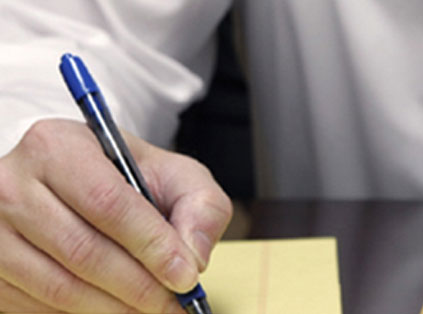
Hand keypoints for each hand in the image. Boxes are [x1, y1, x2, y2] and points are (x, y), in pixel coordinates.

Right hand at [0, 119, 231, 312]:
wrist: (81, 181)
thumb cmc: (131, 178)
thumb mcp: (176, 175)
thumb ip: (200, 207)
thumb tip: (194, 259)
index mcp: (58, 146)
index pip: (108, 203)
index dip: (151, 246)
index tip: (186, 276)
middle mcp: (12, 183)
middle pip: (82, 250)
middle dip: (139, 286)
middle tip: (175, 303)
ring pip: (58, 286)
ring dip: (114, 308)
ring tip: (151, 309)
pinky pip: (37, 305)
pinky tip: (114, 306)